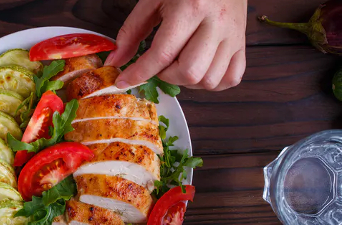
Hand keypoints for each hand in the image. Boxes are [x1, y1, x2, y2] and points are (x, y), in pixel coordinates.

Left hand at [105, 0, 246, 90]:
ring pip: (209, 80)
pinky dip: (212, 82)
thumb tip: (117, 61)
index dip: (139, 73)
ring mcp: (233, 35)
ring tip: (178, 65)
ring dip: (187, 81)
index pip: (162, 54)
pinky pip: (231, 78)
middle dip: (166, 76)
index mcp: (191, 8)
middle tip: (159, 64)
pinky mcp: (242, 43)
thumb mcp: (153, 0)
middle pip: (189, 72)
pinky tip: (199, 69)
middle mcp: (215, 23)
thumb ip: (132, 32)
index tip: (124, 81)